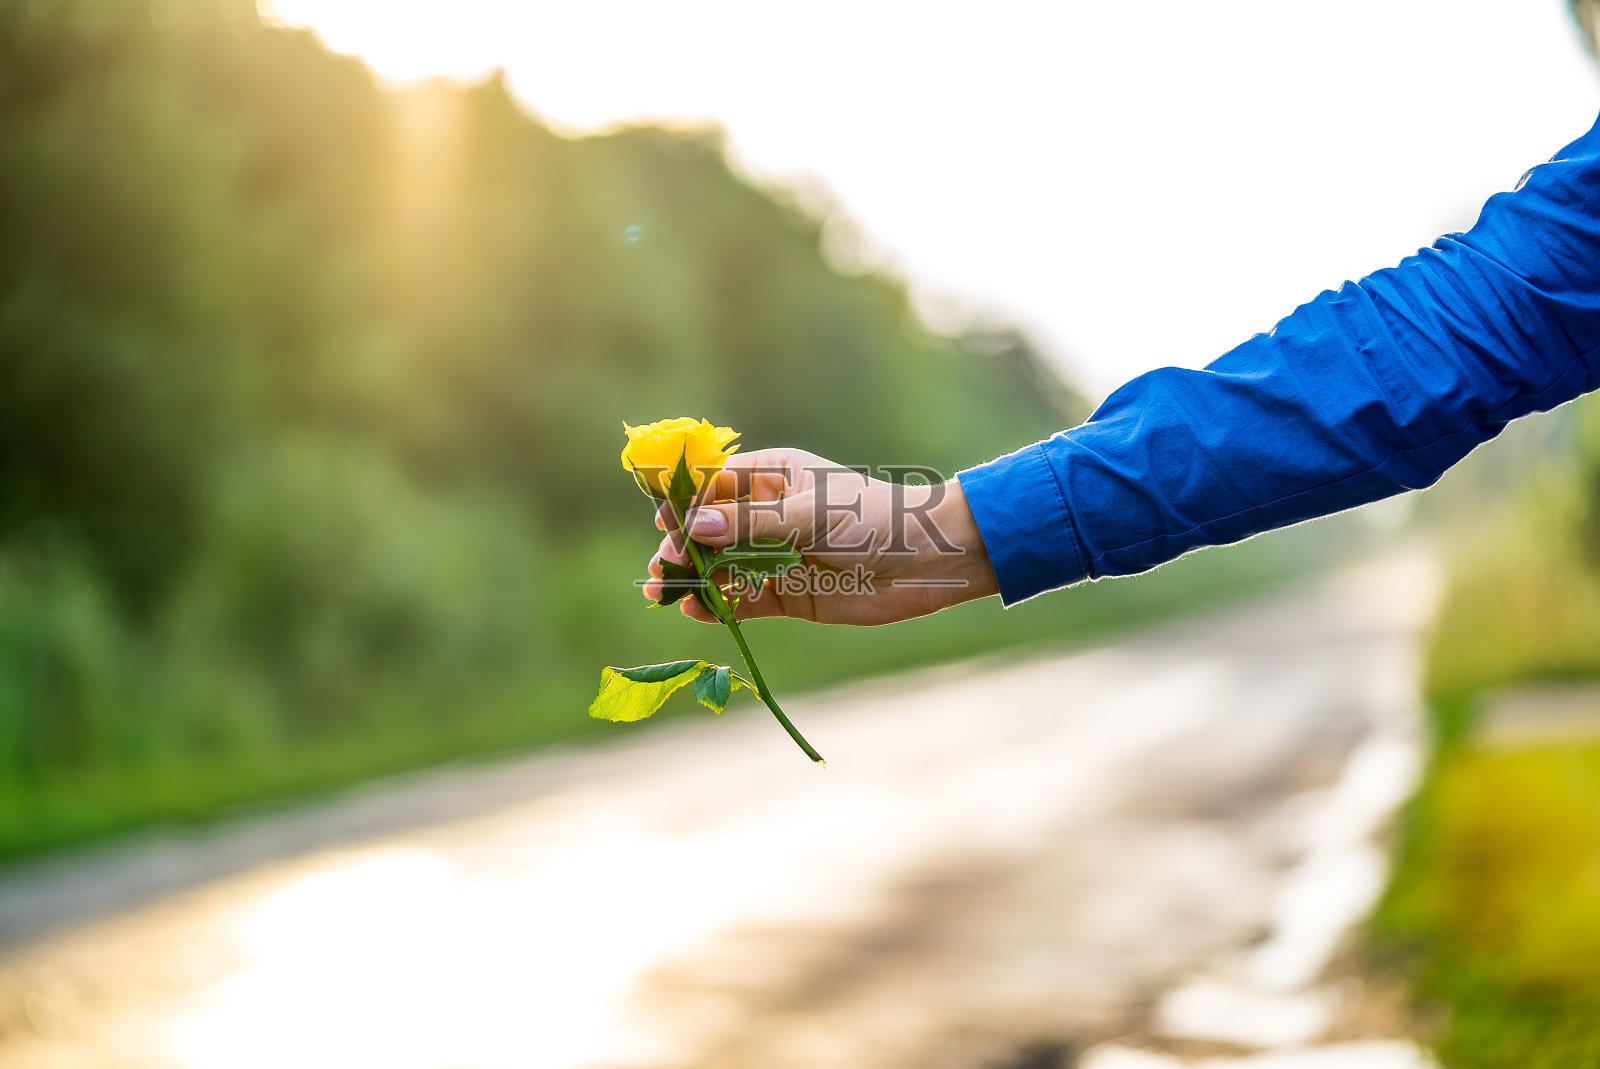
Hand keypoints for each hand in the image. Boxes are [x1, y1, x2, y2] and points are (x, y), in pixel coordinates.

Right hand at [642, 448, 998, 624]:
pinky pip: (745, 601)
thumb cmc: (874, 518)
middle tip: (663, 570)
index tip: (664, 524)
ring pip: (721, 568)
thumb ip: (751, 525)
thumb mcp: (809, 516)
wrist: (929, 561)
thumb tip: (693, 528)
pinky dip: (721, 607)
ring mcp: (777, 556)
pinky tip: (701, 613)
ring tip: (669, 595)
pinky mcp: (789, 594)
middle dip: (683, 548)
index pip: (714, 485)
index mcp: (772, 475)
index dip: (685, 503)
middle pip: (710, 530)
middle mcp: (768, 514)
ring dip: (695, 581)